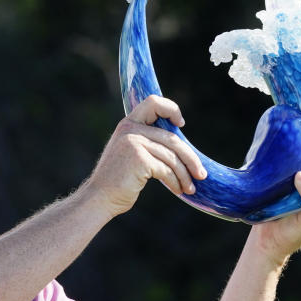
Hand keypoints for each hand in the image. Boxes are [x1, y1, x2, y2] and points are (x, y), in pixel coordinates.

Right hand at [86, 96, 206, 217]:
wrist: (100, 198)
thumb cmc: (118, 179)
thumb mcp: (130, 152)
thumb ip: (148, 141)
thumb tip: (181, 147)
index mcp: (128, 123)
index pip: (153, 102)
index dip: (171, 109)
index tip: (181, 125)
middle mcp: (130, 129)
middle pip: (172, 138)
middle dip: (190, 158)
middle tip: (201, 174)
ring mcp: (134, 143)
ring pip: (172, 157)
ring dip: (184, 175)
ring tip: (190, 188)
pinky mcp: (140, 159)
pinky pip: (166, 170)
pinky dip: (176, 182)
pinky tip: (178, 190)